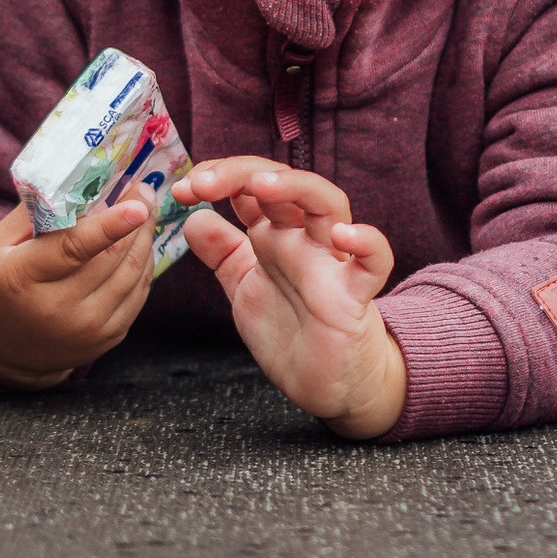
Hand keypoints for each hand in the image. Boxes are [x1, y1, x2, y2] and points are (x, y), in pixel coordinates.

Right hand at [0, 199, 154, 390]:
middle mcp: (57, 308)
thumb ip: (36, 211)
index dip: (110, 226)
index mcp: (22, 278)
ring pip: (131, 274)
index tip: (137, 205)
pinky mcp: (106, 339)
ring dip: (144, 238)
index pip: (73, 248)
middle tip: (144, 190)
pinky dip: (144, 266)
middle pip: (111, 256)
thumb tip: (77, 177)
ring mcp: (85, 329)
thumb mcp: (0, 243)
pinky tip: (139, 245)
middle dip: (136, 219)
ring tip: (146, 213)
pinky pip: (138, 295)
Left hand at [173, 158, 406, 438]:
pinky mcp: (356, 295)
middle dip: (244, 173)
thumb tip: (192, 218)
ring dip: (298, 188)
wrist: (325, 384)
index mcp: (275, 235)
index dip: (217, 176)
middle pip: (285, 183)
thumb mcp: (244, 287)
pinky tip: (344, 235)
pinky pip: (375, 260)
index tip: (181, 190)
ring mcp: (332, 262)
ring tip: (263, 186)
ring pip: (329, 204)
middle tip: (204, 183)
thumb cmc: (289, 330)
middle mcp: (303, 239)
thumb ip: (222, 253)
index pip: (251, 185)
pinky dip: (367, 242)